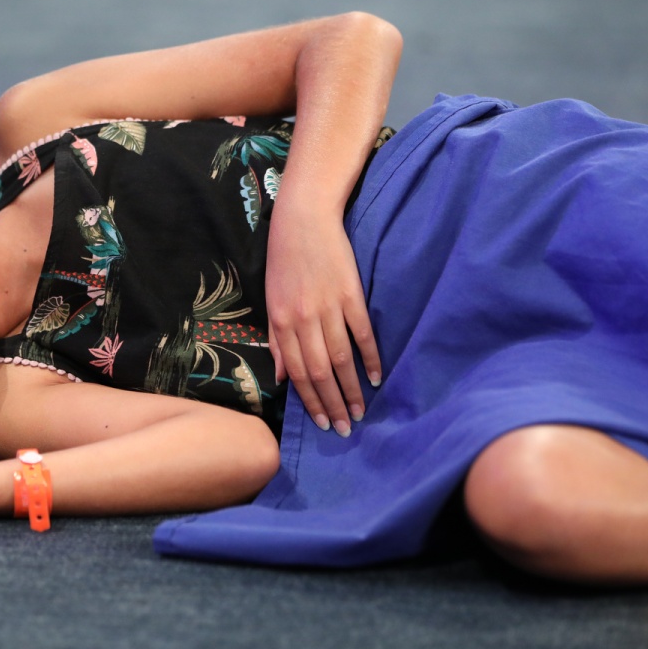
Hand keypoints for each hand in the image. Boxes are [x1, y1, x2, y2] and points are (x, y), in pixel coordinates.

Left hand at [265, 205, 380, 436]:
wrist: (302, 219)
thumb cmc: (284, 260)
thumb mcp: (271, 300)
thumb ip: (277, 339)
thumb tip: (281, 376)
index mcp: (282, 323)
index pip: (297, 373)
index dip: (310, 401)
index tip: (322, 422)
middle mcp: (303, 319)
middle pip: (319, 372)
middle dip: (333, 404)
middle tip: (345, 429)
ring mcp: (328, 307)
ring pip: (341, 359)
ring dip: (352, 389)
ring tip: (361, 412)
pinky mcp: (350, 294)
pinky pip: (362, 333)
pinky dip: (370, 357)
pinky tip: (376, 377)